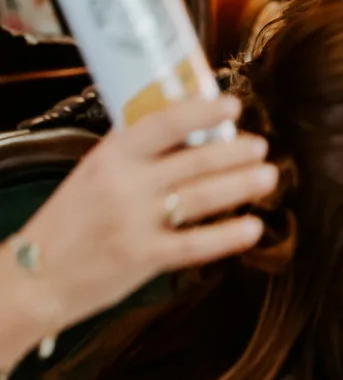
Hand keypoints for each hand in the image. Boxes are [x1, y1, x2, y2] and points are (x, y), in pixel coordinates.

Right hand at [13, 97, 270, 336]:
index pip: (162, 123)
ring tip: (268, 176)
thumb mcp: (96, 174)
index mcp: (111, 156)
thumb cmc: (74, 220)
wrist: (38, 275)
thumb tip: (192, 133)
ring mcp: (135, 221)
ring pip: (202, 197)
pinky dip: (228, 235)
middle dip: (235, 152)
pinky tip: (253, 227)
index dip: (201, 111)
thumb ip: (138, 156)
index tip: (232, 105)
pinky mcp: (145, 257)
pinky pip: (196, 244)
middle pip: (194, 161)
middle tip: (261, 147)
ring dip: (241, 185)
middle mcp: (124, 184)